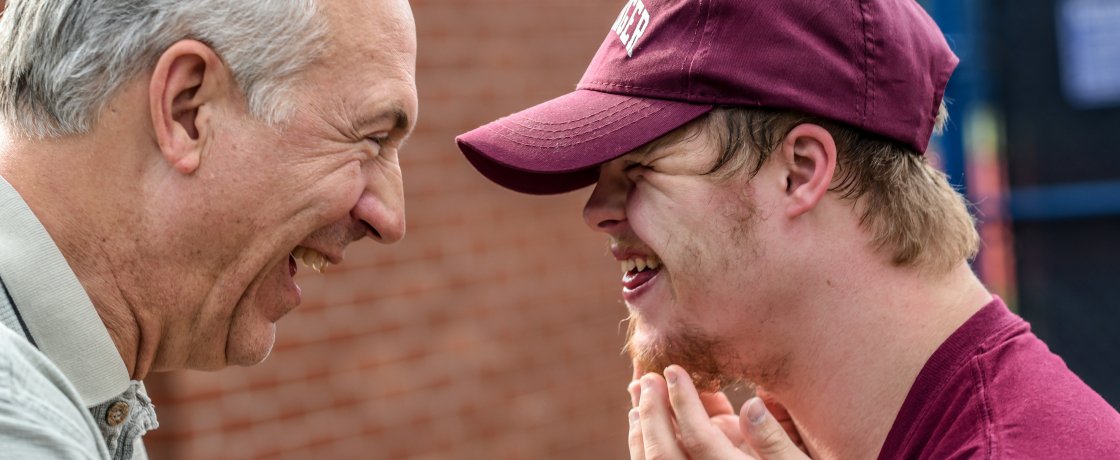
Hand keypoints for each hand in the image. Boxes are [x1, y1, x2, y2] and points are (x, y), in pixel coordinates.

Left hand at [626, 365, 809, 458]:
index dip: (684, 402)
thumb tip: (751, 404)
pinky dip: (643, 442)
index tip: (672, 369)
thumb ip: (775, 439)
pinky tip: (638, 418)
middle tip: (645, 378)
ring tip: (636, 393)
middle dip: (652, 412)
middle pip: (664, 452)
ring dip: (642, 427)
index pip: (698, 437)